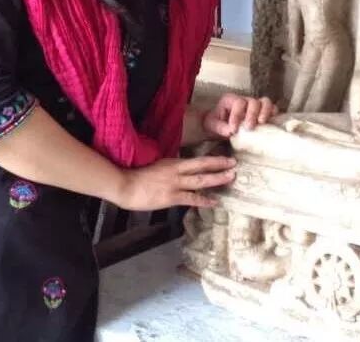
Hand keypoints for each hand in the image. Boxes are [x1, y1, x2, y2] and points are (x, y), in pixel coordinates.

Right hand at [115, 155, 236, 210]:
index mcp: (173, 163)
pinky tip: (215, 202)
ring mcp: (175, 184)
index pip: (198, 160)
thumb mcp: (158, 166)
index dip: (213, 159)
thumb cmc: (139, 176)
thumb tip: (183, 168)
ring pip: (200, 181)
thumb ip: (172, 167)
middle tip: (235, 164)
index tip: (226, 158)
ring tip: (231, 178)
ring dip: (217, 179)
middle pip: (202, 166)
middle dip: (220, 165)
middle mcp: (177, 171)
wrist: (125, 185)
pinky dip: (204, 200)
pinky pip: (191, 199)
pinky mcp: (171, 198)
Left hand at [202, 93, 278, 138]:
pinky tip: (271, 122)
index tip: (234, 129)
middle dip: (252, 114)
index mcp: (230, 100)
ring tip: (261, 122)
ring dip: (265, 112)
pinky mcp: (262, 112)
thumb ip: (220, 128)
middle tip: (249, 127)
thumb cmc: (215, 124)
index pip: (238, 103)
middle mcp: (244, 100)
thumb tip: (231, 131)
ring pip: (265, 102)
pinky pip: (272, 108)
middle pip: (253, 101)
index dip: (237, 115)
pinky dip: (273, 114)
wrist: (218, 126)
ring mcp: (254, 105)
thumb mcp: (212, 125)